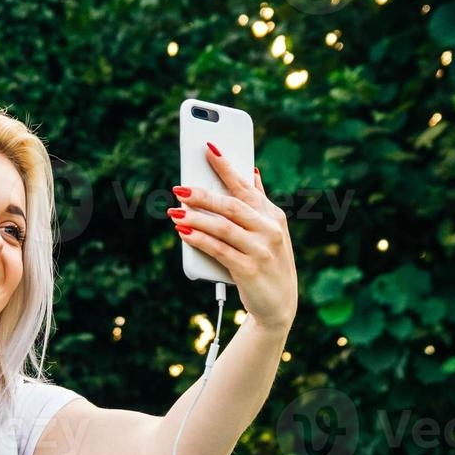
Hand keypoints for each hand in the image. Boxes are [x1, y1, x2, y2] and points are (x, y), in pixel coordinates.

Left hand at [169, 144, 298, 330]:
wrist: (279, 305)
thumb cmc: (269, 263)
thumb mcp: (269, 231)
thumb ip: (258, 203)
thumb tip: (251, 172)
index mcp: (273, 216)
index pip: (246, 186)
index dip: (226, 167)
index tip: (208, 149)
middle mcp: (270, 229)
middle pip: (232, 205)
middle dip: (203, 195)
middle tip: (179, 188)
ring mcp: (261, 250)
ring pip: (223, 227)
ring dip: (196, 219)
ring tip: (175, 213)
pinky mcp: (249, 270)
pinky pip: (219, 250)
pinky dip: (201, 240)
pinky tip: (184, 234)